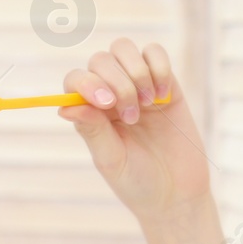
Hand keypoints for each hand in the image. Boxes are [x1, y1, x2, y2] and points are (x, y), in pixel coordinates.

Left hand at [60, 38, 210, 220]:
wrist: (178, 195)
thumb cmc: (138, 183)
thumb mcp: (111, 160)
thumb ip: (92, 130)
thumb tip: (65, 105)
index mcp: (91, 113)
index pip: (76, 80)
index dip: (87, 82)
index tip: (106, 103)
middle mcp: (111, 94)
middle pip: (101, 60)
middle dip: (118, 83)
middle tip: (132, 117)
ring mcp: (138, 86)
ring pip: (124, 48)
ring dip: (135, 72)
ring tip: (147, 104)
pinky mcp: (166, 84)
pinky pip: (155, 53)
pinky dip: (159, 67)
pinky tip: (164, 96)